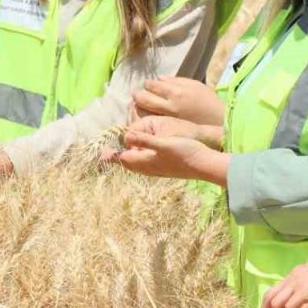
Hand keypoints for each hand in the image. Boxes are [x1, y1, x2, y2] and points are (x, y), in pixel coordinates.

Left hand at [103, 117, 226, 181]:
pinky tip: (145, 156)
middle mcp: (151, 168)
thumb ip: (145, 140)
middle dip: (118, 159)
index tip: (101, 153)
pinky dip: (140, 160)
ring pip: (138, 166)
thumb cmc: (186, 152)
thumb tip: (126, 136)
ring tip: (122, 156)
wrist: (206, 165)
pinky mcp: (166, 169)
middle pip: (129, 164)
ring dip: (129, 160)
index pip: (124, 158)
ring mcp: (159, 170)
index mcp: (147, 161)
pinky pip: (147, 166)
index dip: (113, 154)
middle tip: (106, 155)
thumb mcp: (164, 143)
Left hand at [131, 76, 224, 125]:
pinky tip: (146, 116)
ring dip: (138, 108)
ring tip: (138, 105)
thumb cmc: (207, 101)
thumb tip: (159, 78)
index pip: (152, 86)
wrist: (219, 122)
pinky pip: (150, 124)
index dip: (147, 84)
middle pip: (143, 100)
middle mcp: (169, 106)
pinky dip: (145, 119)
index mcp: (176, 93)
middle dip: (138, 96)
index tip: (147, 84)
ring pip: (144, 113)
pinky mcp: (168, 130)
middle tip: (136, 95)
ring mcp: (167, 120)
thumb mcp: (194, 85)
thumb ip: (176, 81)